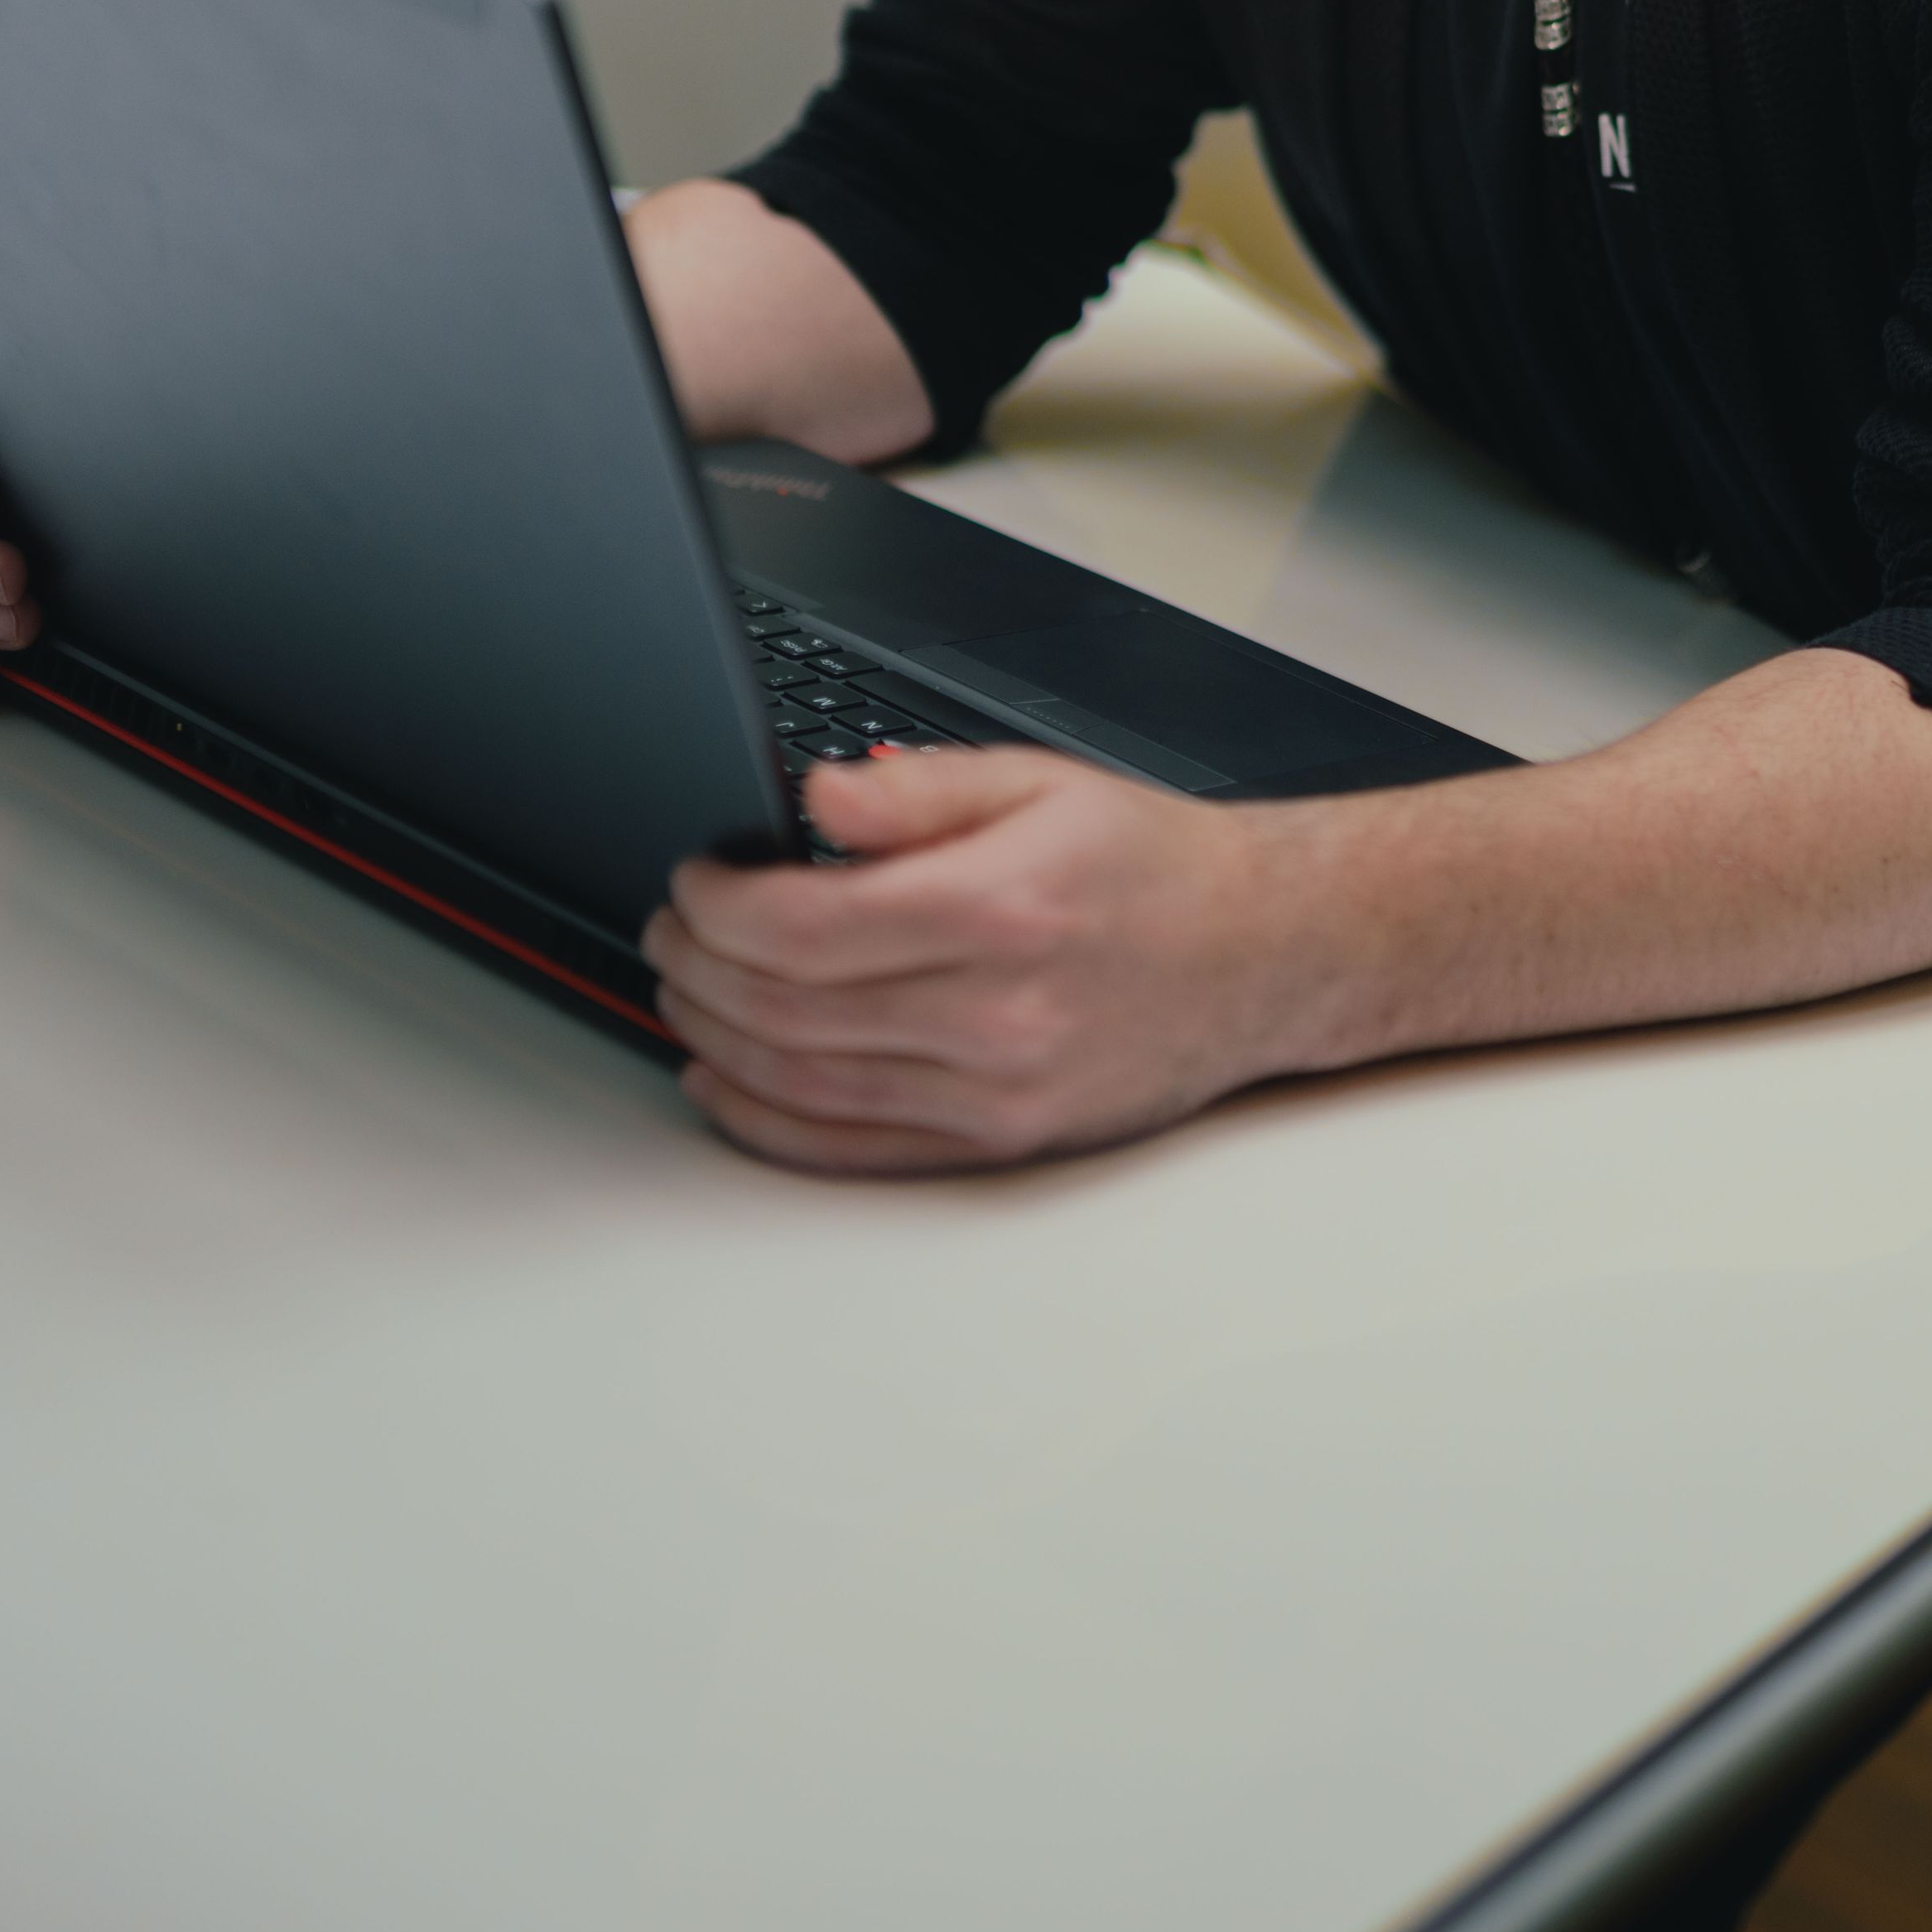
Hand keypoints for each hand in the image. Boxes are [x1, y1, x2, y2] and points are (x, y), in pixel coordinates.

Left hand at [643, 744, 1316, 1173]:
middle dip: (699, 965)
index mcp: (998, 909)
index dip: (718, 905)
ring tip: (686, 991)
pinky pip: (850, 1149)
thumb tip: (817, 794)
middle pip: (786, 1008)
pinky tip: (728, 1083)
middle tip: (672, 928)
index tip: (696, 879)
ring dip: (716, 1038)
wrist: (1259, 952)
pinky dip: (767, 1121)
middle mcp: (995, 1013)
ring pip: (802, 1082)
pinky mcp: (999, 1142)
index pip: (801, 927)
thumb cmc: (1152, 868)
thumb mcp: (1042, 782)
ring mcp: (994, 1092)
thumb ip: (918, 788)